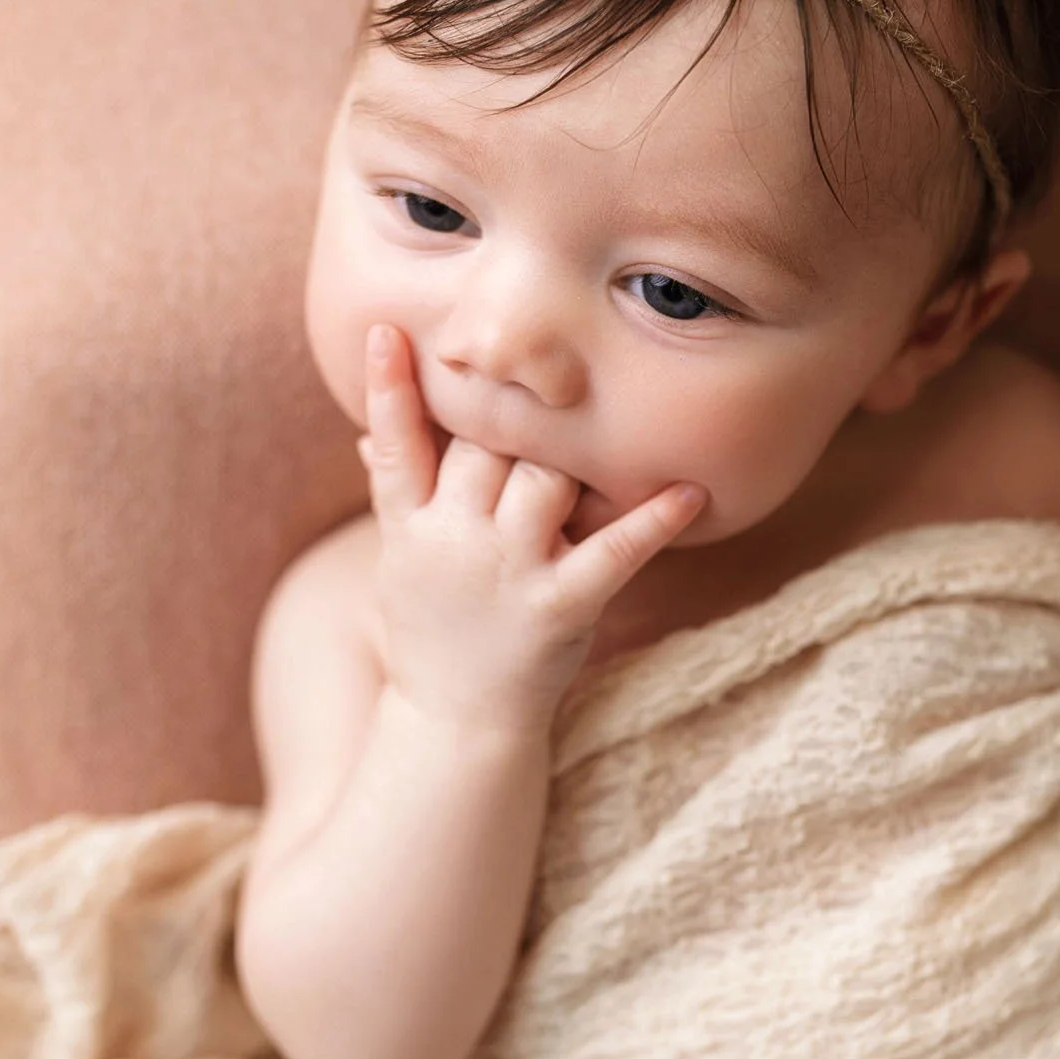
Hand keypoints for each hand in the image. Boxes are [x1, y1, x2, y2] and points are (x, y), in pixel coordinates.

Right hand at [358, 323, 706, 732]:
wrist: (454, 726)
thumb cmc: (434, 631)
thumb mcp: (399, 563)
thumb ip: (398, 495)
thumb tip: (369, 436)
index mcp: (409, 525)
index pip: (395, 444)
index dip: (388, 388)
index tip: (386, 331)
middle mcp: (453, 541)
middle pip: (484, 445)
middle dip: (512, 418)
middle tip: (542, 391)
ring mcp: (508, 572)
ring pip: (543, 479)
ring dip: (571, 458)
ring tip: (603, 434)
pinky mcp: (560, 606)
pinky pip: (614, 551)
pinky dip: (654, 520)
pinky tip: (690, 490)